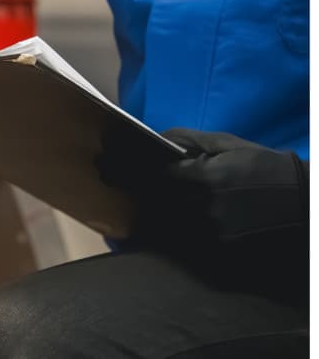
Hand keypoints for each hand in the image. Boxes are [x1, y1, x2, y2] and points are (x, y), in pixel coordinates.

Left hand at [100, 129, 307, 253]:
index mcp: (199, 179)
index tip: (101, 163)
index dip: (118, 168)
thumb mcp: (229, 147)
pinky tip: (149, 231)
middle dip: (125, 193)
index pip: (144, 175)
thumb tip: (154, 136)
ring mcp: (206, 240)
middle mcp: (198, 212)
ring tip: (126, 208)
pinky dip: (159, 240)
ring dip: (138, 219)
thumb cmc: (267, 171)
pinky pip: (175, 252)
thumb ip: (188, 141)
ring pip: (156, 231)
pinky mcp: (215, 262)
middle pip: (144, 205)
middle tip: (106, 180)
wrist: (308, 210)